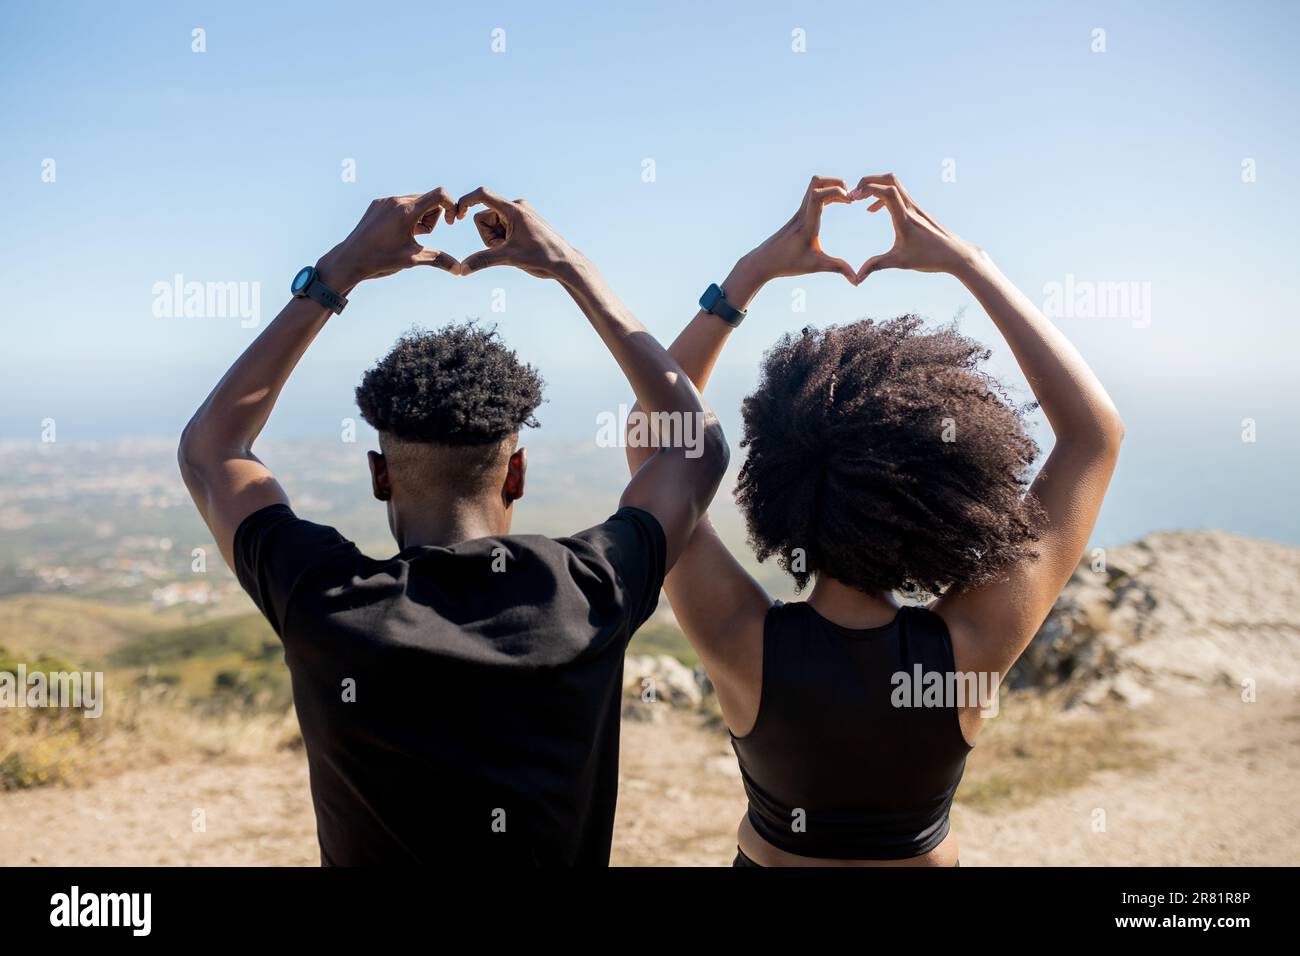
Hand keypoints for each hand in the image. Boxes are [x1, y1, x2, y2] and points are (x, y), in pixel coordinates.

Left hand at [316, 189, 460, 289]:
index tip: (450, 222)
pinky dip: (406, 216)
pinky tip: (396, 232)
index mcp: (407, 211)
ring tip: (408, 235)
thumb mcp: (413, 259)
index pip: (439, 194)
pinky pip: (400, 204)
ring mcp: (385, 201)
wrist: (351, 259)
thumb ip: (439, 259)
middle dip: (432, 217)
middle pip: (428, 199)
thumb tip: (459, 270)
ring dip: (419, 217)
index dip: (451, 206)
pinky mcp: (377, 204)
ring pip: (414, 202)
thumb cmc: (381, 260)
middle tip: (421, 236)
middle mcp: (396, 201)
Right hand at [453, 187, 581, 279]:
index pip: (483, 195)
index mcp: (513, 209)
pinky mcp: (523, 223)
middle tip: (504, 249)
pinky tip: (517, 249)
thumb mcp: (510, 258)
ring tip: (512, 250)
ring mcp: (520, 215)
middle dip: (488, 236)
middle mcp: (516, 208)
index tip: (457, 215)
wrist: (565, 263)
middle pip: (484, 218)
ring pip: (493, 225)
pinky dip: (503, 240)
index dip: (466, 202)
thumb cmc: (542, 257)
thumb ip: (483, 260)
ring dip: (495, 240)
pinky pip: (502, 229)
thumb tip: (462, 269)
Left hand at [738, 176, 857, 285]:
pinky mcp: (798, 215)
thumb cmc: (787, 264)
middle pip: (816, 182)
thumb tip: (857, 281)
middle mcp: (802, 213)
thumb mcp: (815, 266)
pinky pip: (813, 195)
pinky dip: (827, 194)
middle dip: (836, 183)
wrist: (762, 262)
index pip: (818, 195)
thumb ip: (838, 269)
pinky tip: (836, 204)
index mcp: (807, 224)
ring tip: (846, 199)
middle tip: (849, 196)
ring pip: (814, 186)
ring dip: (831, 187)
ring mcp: (799, 212)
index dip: (836, 191)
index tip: (850, 201)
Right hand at [851, 174, 977, 280]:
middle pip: (890, 179)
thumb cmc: (930, 257)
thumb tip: (857, 278)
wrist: (956, 254)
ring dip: (876, 187)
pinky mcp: (917, 211)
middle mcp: (911, 207)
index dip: (868, 189)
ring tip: (861, 200)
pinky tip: (875, 210)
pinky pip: (898, 194)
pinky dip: (883, 196)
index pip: (887, 191)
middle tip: (854, 193)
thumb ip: (876, 266)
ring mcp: (915, 207)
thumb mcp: (900, 262)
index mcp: (905, 218)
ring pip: (894, 185)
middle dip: (869, 180)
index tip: (853, 198)